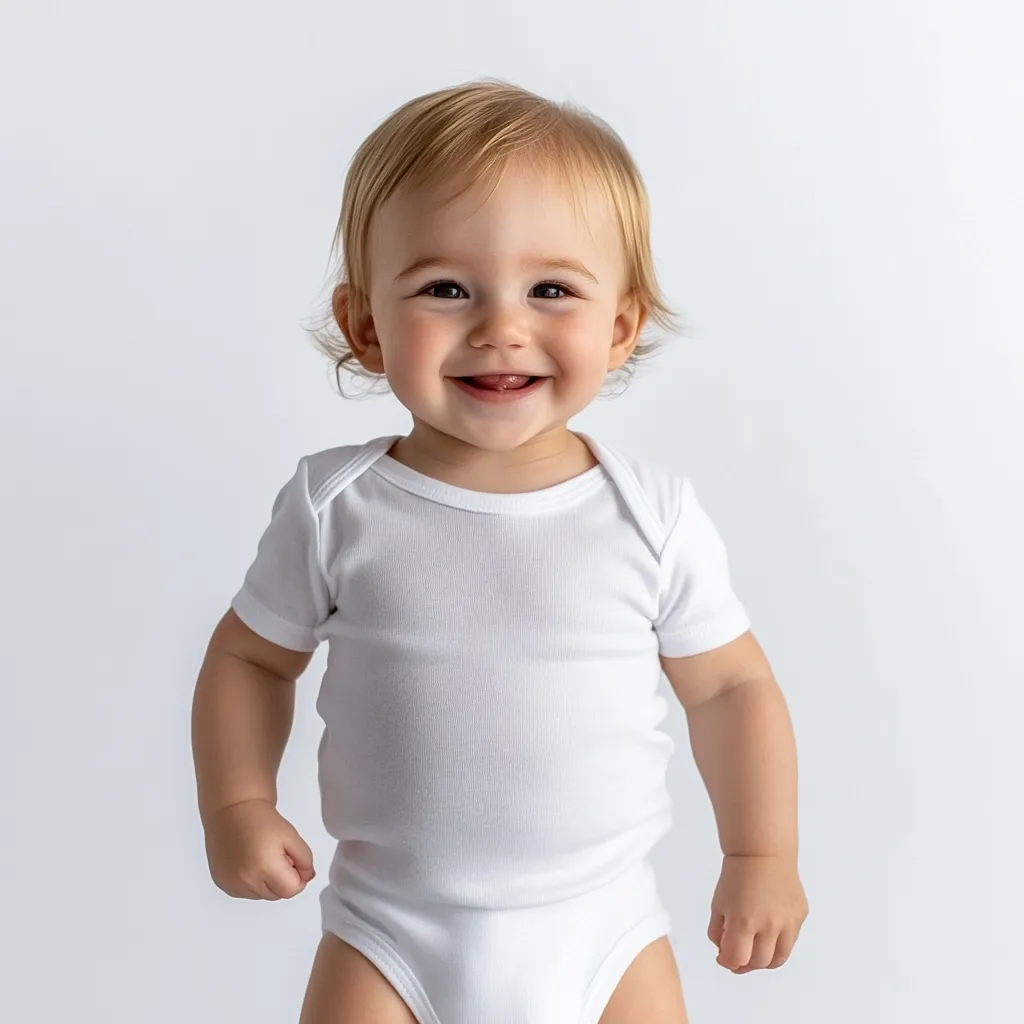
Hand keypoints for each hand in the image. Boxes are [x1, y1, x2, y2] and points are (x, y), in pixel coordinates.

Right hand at [203, 797, 315, 899]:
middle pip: (277, 895)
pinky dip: (252, 882)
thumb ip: (305, 859)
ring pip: (262, 895)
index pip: (291, 890)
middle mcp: (247, 880)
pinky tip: (250, 862)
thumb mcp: (292, 835)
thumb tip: (307, 877)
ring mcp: (232, 884)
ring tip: (262, 857)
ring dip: (267, 882)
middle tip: (278, 856)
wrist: (232, 811)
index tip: (294, 862)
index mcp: (266, 866)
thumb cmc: (261, 820)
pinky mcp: (223, 884)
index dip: (298, 877)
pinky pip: (246, 892)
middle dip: (283, 879)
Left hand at [707, 854, 807, 972]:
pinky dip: (778, 943)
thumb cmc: (736, 877)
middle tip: (739, 955)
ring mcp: (788, 921)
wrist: (762, 853)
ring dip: (764, 960)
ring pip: (778, 959)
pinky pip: (790, 941)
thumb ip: (718, 933)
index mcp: (743, 920)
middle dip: (745, 963)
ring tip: (754, 950)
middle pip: (759, 962)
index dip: (728, 962)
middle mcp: (769, 924)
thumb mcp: (718, 904)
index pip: (738, 959)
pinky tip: (768, 932)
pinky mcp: (800, 916)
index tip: (724, 958)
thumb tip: (725, 955)